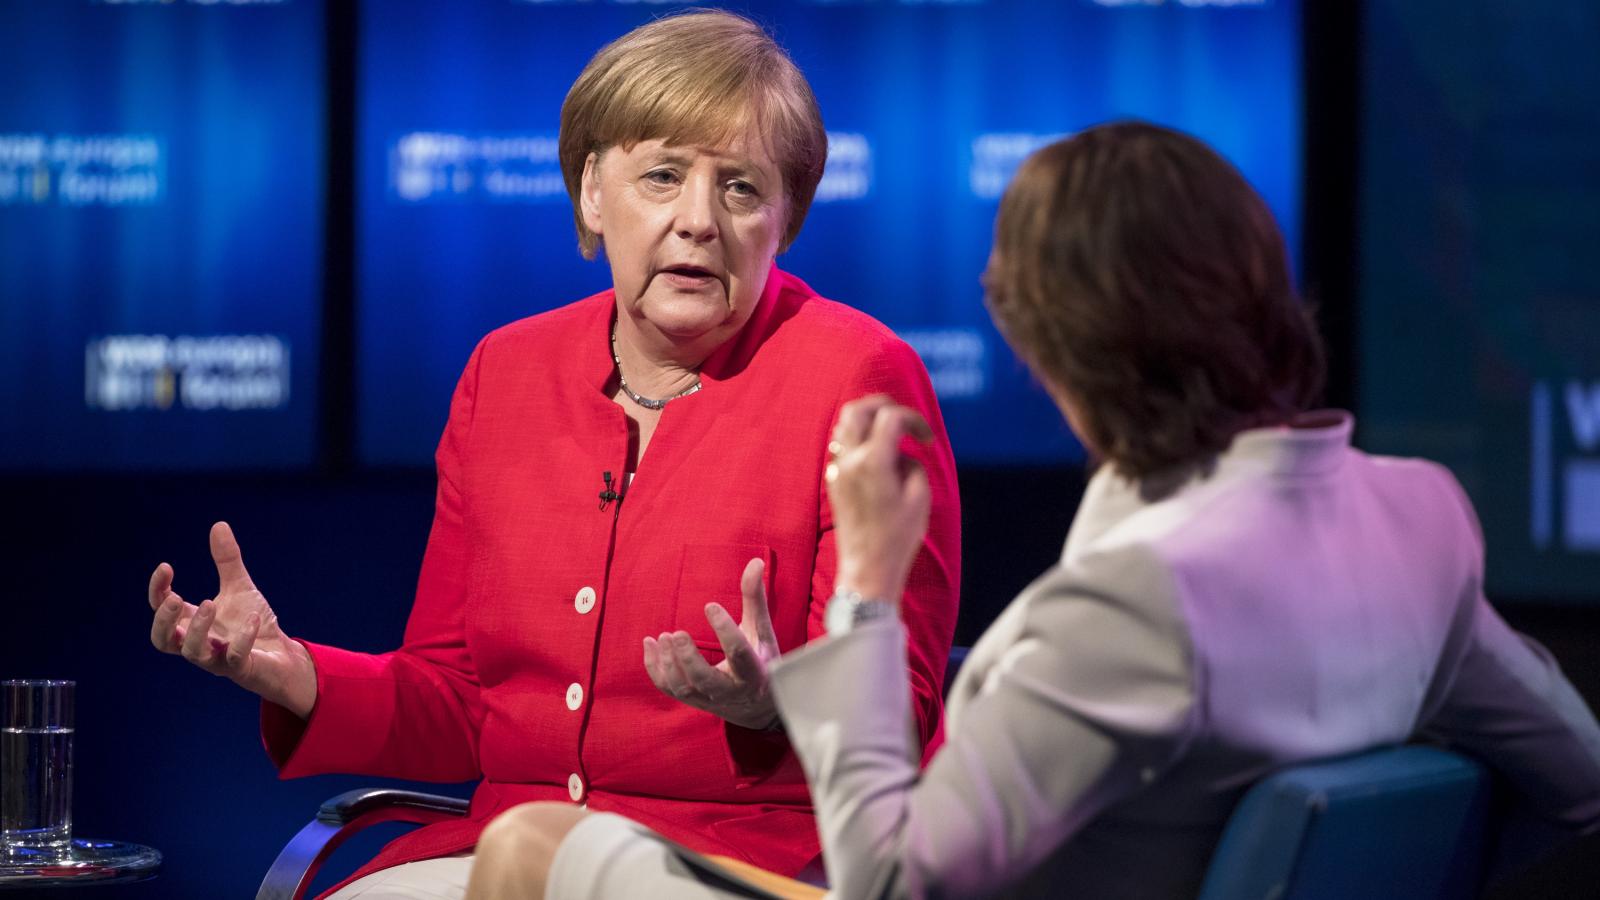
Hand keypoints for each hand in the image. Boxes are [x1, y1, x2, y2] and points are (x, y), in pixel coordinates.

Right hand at [148, 522, 316, 717]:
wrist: (282, 654)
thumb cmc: (253, 623)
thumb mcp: (239, 587)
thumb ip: (227, 561)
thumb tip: (219, 525)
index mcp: (192, 621)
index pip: (161, 609)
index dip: (157, 590)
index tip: (166, 567)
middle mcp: (198, 642)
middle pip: (162, 641)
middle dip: (163, 620)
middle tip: (178, 597)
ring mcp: (217, 659)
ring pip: (192, 653)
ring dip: (197, 629)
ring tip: (211, 603)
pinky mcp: (240, 669)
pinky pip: (234, 659)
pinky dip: (242, 639)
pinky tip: (252, 619)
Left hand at [642, 558, 780, 730]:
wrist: (758, 707)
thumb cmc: (762, 659)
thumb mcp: (762, 631)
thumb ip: (755, 599)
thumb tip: (755, 561)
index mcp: (754, 672)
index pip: (739, 654)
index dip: (724, 629)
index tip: (709, 605)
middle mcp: (731, 690)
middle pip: (705, 680)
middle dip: (688, 659)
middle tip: (675, 633)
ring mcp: (709, 699)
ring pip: (683, 688)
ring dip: (669, 664)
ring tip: (662, 636)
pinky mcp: (693, 701)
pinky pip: (668, 689)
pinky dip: (655, 669)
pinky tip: (650, 644)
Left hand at [825, 394, 933, 603]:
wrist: (868, 569)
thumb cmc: (898, 538)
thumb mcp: (919, 498)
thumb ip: (913, 464)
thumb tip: (902, 454)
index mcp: (873, 461)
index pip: (891, 416)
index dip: (914, 420)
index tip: (928, 440)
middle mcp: (849, 461)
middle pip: (858, 409)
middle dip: (883, 405)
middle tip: (904, 419)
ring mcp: (837, 471)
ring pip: (844, 425)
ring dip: (867, 420)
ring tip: (889, 433)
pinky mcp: (833, 482)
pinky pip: (840, 446)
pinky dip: (857, 439)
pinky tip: (875, 454)